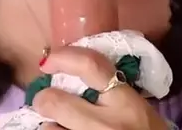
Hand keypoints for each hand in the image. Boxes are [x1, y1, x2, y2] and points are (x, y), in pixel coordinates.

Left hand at [33, 46, 169, 129]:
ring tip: (62, 126)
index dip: (63, 57)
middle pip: (56, 101)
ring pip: (48, 128)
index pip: (90, 66)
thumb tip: (71, 76)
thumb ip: (110, 90)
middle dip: (44, 99)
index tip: (49, 62)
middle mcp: (107, 124)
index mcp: (126, 103)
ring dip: (50, 126)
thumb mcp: (137, 108)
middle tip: (47, 101)